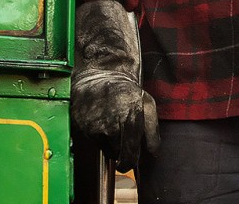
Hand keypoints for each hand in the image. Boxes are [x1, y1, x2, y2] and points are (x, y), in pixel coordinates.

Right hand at [71, 0, 160, 171]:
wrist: (97, 75)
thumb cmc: (125, 90)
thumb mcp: (146, 102)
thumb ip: (152, 128)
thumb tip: (154, 153)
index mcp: (130, 115)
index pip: (130, 150)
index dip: (130, 161)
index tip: (129, 163)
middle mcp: (111, 122)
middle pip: (118, 153)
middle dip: (122, 152)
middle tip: (122, 138)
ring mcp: (96, 125)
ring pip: (106, 149)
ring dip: (111, 143)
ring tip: (112, 123)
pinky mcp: (84, 127)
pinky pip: (95, 142)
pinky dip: (99, 137)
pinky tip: (101, 121)